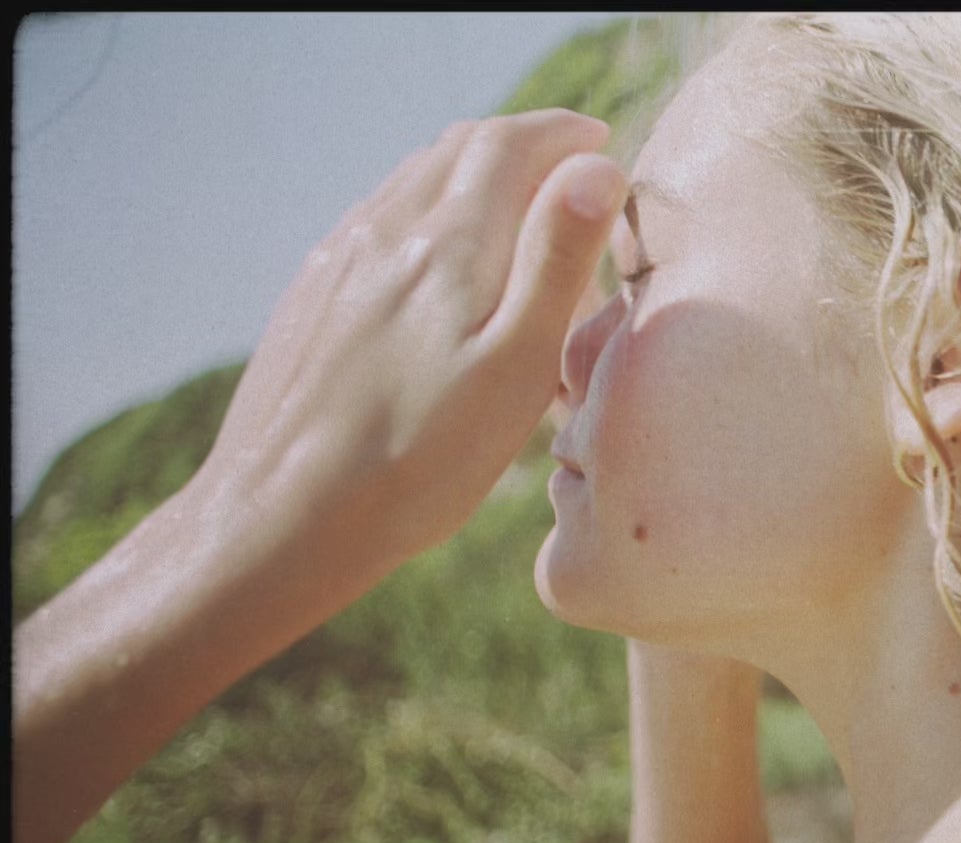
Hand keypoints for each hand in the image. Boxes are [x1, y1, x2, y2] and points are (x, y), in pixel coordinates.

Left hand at [198, 108, 628, 567]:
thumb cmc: (421, 458)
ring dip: (471, 177)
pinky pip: (376, 222)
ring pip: (412, 181)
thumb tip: (596, 167)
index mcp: (449, 243)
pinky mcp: (312, 296)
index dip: (561, 134)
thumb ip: (556, 258)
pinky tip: (439, 262)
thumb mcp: (517, 365)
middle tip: (567, 174)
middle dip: (520, 148)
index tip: (599, 142)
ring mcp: (339, 261)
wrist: (286, 516)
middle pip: (458, 150)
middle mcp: (386, 232)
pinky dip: (425, 212)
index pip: (509, 144)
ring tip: (513, 213)